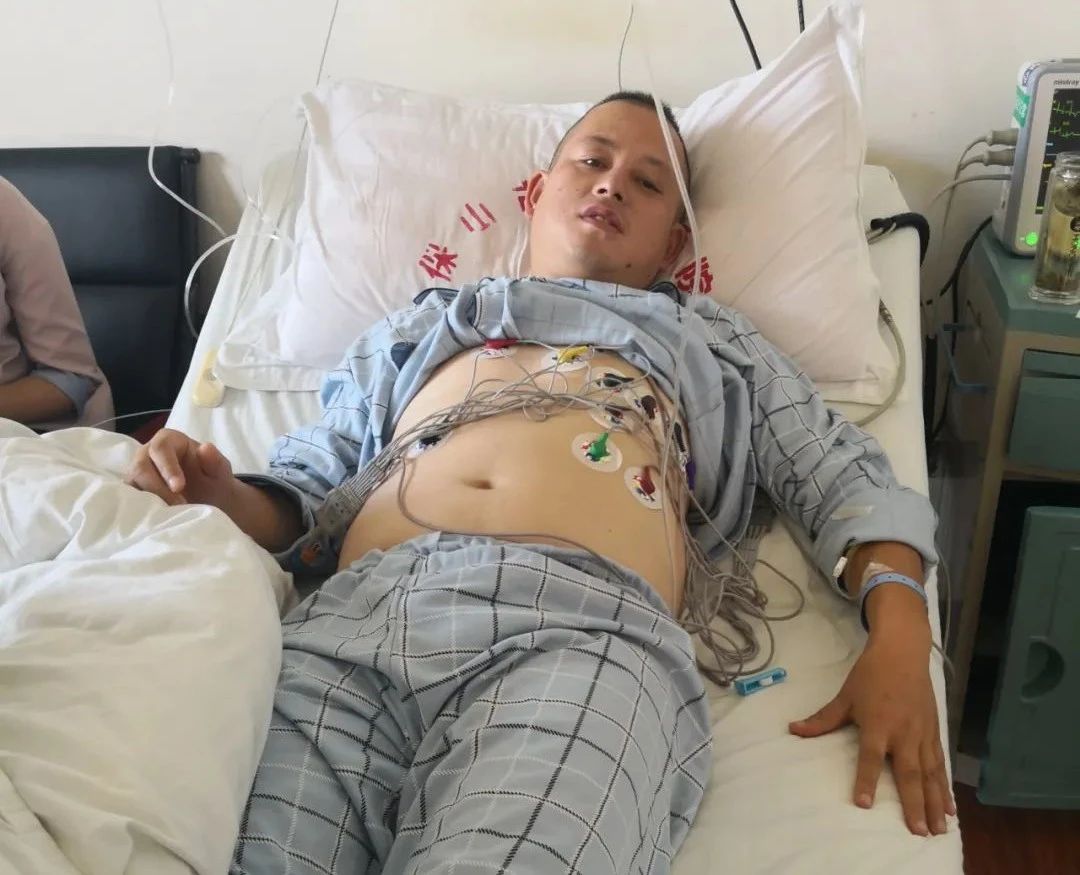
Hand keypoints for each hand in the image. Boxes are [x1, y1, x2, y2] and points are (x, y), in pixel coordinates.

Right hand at [126, 428, 235, 508]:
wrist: (210, 502)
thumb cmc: (212, 481)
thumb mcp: (220, 473)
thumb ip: (215, 461)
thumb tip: (205, 448)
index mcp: (169, 441)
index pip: (160, 448)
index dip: (167, 467)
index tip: (179, 487)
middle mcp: (147, 454)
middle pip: (140, 467)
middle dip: (158, 489)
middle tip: (177, 505)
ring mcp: (137, 474)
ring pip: (132, 486)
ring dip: (149, 502)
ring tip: (170, 514)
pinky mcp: (133, 492)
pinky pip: (129, 500)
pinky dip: (140, 510)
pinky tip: (156, 519)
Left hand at [788, 622, 954, 836]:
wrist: (902, 652)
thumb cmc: (870, 675)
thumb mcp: (844, 696)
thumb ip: (822, 719)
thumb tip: (792, 729)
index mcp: (878, 725)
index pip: (870, 758)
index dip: (865, 780)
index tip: (864, 804)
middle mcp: (903, 733)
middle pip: (909, 773)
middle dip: (914, 804)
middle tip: (918, 832)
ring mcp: (922, 734)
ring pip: (930, 774)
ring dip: (935, 803)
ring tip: (938, 830)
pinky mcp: (934, 732)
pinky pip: (940, 765)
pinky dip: (946, 787)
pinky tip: (950, 809)